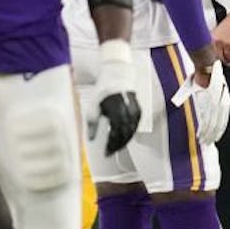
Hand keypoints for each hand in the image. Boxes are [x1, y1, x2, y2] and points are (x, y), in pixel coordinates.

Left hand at [89, 40, 141, 155]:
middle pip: (125, 135)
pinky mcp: (139, 110)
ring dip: (124, 141)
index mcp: (117, 111)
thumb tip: (91, 139)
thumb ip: (92, 123)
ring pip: (132, 131)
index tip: (105, 153)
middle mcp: (128, 112)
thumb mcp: (93, 105)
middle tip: (110, 153)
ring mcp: (135, 111)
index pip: (116, 134)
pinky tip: (123, 138)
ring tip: (116, 147)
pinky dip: (129, 133)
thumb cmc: (103, 90)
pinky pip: (135, 125)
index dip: (111, 145)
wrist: (117, 75)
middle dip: (117, 145)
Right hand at [171, 62, 229, 143]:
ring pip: (213, 124)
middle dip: (213, 135)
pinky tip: (200, 134)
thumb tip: (206, 111)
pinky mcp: (208, 103)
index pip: (223, 119)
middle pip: (219, 124)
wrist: (207, 66)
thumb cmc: (207, 76)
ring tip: (203, 141)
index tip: (215, 137)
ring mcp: (215, 103)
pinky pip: (206, 120)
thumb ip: (211, 99)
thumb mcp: (212, 89)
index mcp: (225, 100)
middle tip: (208, 142)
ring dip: (207, 134)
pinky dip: (203, 129)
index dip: (219, 130)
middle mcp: (222, 103)